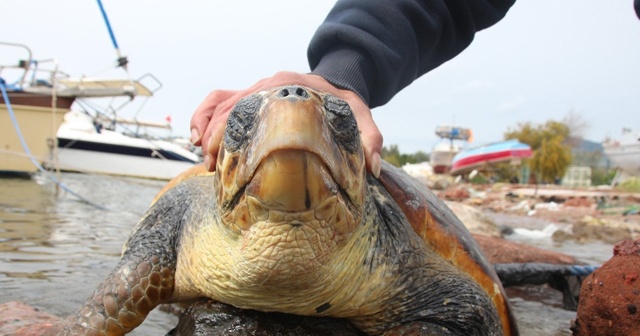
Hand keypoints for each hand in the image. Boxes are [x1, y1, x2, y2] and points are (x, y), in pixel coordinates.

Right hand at [190, 71, 382, 176]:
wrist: (335, 82)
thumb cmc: (343, 103)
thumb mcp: (360, 117)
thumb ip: (370, 138)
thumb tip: (371, 167)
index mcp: (290, 88)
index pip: (256, 106)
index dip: (238, 131)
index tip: (228, 159)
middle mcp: (268, 86)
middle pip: (231, 107)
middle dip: (216, 137)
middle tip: (213, 168)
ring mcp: (256, 90)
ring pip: (220, 103)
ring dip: (206, 129)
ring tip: (205, 160)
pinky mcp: (250, 96)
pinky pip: (218, 100)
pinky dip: (203, 115)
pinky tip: (198, 140)